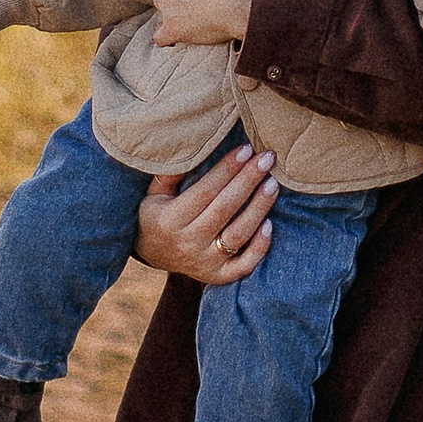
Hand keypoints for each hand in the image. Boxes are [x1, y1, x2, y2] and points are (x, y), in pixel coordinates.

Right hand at [133, 141, 278, 285]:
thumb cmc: (155, 214)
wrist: (149, 254)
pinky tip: (270, 223)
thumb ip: (171, 172)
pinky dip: (259, 247)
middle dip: (249, 180)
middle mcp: (187, 243)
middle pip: (225, 208)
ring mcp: (203, 263)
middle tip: (267, 158)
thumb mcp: (153, 192)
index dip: (227, 169)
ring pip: (238, 234)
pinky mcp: (216, 276)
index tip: (245, 149)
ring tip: (273, 184)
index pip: (205, 190)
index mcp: (169, 220)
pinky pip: (244, 265)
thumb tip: (195, 145)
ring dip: (259, 208)